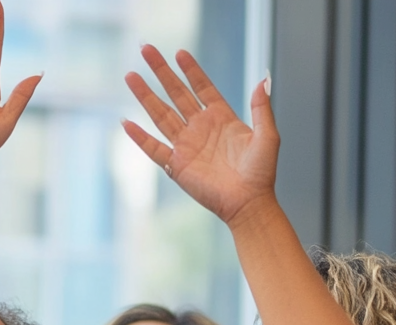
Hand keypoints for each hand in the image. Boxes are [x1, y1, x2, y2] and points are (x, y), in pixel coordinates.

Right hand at [122, 46, 277, 225]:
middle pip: (176, 94)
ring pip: (161, 115)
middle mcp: (200, 128)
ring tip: (131, 76)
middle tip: (146, 50)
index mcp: (221, 118)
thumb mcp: (268, 136)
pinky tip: (127, 123)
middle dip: (161, 72)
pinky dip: (140, 137)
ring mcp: (187, 145)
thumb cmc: (261, 173)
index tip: (179, 53)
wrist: (249, 203)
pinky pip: (154, 148)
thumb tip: (263, 79)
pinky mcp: (177, 165)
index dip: (191, 70)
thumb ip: (262, 108)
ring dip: (145, 96)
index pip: (202, 87)